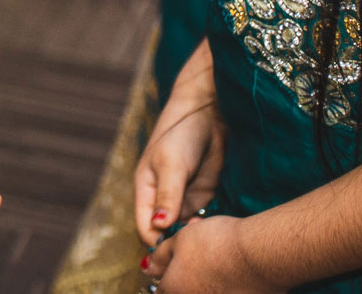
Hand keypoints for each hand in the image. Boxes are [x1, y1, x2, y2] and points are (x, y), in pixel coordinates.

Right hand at [135, 39, 223, 245]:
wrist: (209, 113)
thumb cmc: (181, 134)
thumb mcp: (172, 165)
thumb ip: (167, 196)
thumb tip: (159, 227)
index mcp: (145, 190)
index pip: (145, 227)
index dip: (156, 242)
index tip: (176, 248)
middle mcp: (162, 198)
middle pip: (164, 233)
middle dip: (177, 242)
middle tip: (195, 241)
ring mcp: (184, 197)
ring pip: (185, 228)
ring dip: (194, 236)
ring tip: (207, 233)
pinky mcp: (203, 194)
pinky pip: (203, 219)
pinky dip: (208, 226)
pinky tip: (216, 226)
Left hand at [146, 215, 281, 292]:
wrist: (261, 254)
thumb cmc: (216, 244)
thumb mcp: (180, 240)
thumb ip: (160, 256)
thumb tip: (147, 268)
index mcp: (174, 290)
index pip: (161, 289)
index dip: (167, 271)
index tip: (175, 260)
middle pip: (184, 288)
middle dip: (188, 271)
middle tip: (198, 252)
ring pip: (205, 289)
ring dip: (207, 276)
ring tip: (217, 255)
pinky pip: (226, 291)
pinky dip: (226, 282)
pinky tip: (234, 265)